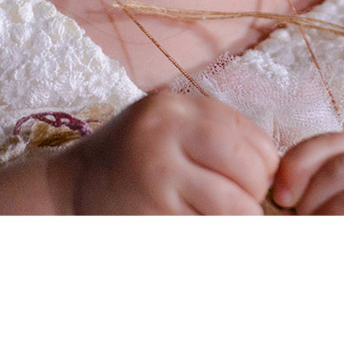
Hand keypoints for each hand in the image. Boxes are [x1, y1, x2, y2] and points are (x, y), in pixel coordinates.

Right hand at [61, 89, 280, 214]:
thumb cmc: (131, 159)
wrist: (66, 192)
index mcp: (176, 108)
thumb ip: (216, 133)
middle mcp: (165, 137)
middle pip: (249, 173)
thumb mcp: (169, 126)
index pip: (253, 138)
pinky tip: (195, 228)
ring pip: (233, 210)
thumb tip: (277, 166)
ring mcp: (156, 180)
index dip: (264, 166)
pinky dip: (211, 235)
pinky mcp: (150, 219)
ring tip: (218, 218)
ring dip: (237, 222)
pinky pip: (204, 232)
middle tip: (239, 204)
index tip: (251, 180)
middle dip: (254, 196)